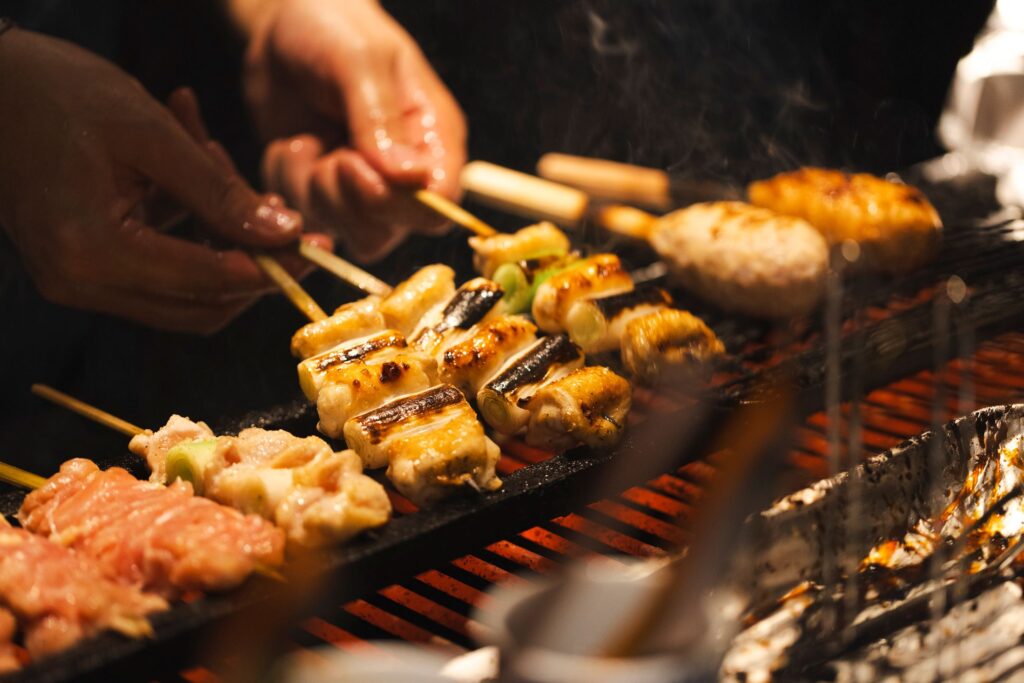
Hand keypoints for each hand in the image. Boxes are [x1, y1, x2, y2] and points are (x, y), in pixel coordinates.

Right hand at [0, 29, 327, 332]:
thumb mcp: (150, 133)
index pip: (209, 281)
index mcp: (92, 251)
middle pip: (202, 305)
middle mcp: (81, 282)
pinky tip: (195, 170)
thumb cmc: (58, 93)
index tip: (318, 250)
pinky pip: (161, 270)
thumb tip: (284, 234)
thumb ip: (220, 191)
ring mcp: (79, 281)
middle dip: (256, 265)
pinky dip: (193, 233)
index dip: (272, 269)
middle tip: (292, 222)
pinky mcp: (84, 268)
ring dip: (224, 243)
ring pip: (187, 293)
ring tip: (220, 163)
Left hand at [244, 0, 466, 261]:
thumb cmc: (334, 29)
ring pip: (351, 234)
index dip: (397, 202)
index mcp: (435, 140)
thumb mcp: (359, 60)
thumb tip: (410, 178)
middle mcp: (407, 175)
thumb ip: (380, 120)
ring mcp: (366, 190)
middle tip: (327, 152)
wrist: (282, 24)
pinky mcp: (326, 195)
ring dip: (313, 193)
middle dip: (348, 198)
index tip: (353, 162)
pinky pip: (308, 219)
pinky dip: (287, 187)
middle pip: (394, 230)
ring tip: (303, 142)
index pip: (439, 206)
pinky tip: (290, 146)